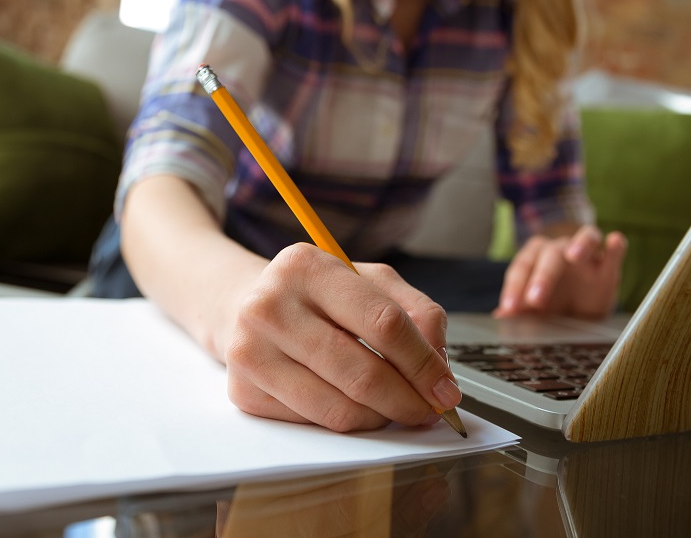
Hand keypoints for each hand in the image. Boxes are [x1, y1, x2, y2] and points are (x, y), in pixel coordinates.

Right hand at [224, 243, 461, 431]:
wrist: (243, 306)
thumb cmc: (316, 295)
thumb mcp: (369, 281)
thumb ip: (416, 312)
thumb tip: (439, 364)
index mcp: (306, 267)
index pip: (383, 322)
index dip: (423, 363)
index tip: (446, 388)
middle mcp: (270, 306)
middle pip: (362, 372)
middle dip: (409, 400)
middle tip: (431, 411)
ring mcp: (251, 351)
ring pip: (339, 408)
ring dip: (381, 417)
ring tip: (395, 408)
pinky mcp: (244, 391)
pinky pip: (314, 423)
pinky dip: (347, 422)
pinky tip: (355, 405)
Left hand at [493, 226, 625, 319]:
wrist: (582, 310)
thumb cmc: (553, 302)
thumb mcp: (536, 310)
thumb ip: (520, 310)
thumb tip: (499, 318)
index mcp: (534, 256)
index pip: (522, 267)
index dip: (513, 288)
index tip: (509, 310)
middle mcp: (560, 249)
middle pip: (550, 255)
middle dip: (542, 277)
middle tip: (535, 301)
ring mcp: (587, 253)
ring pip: (584, 238)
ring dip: (580, 244)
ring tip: (575, 255)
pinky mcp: (609, 263)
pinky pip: (614, 248)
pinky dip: (615, 244)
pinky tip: (614, 241)